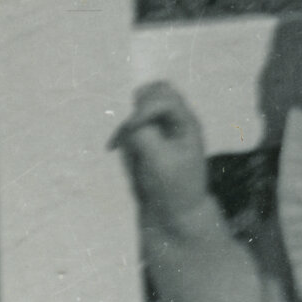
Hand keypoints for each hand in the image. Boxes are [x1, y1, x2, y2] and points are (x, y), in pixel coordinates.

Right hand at [110, 82, 220, 236]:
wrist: (173, 211)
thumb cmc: (173, 187)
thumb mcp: (159, 162)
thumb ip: (145, 136)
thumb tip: (132, 120)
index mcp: (187, 124)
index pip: (165, 99)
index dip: (145, 110)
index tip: (132, 129)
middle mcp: (177, 121)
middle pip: (158, 91)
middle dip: (139, 106)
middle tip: (130, 129)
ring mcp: (163, 128)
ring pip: (143, 105)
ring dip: (130, 120)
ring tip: (121, 142)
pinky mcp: (149, 139)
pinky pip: (133, 124)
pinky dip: (124, 132)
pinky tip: (115, 147)